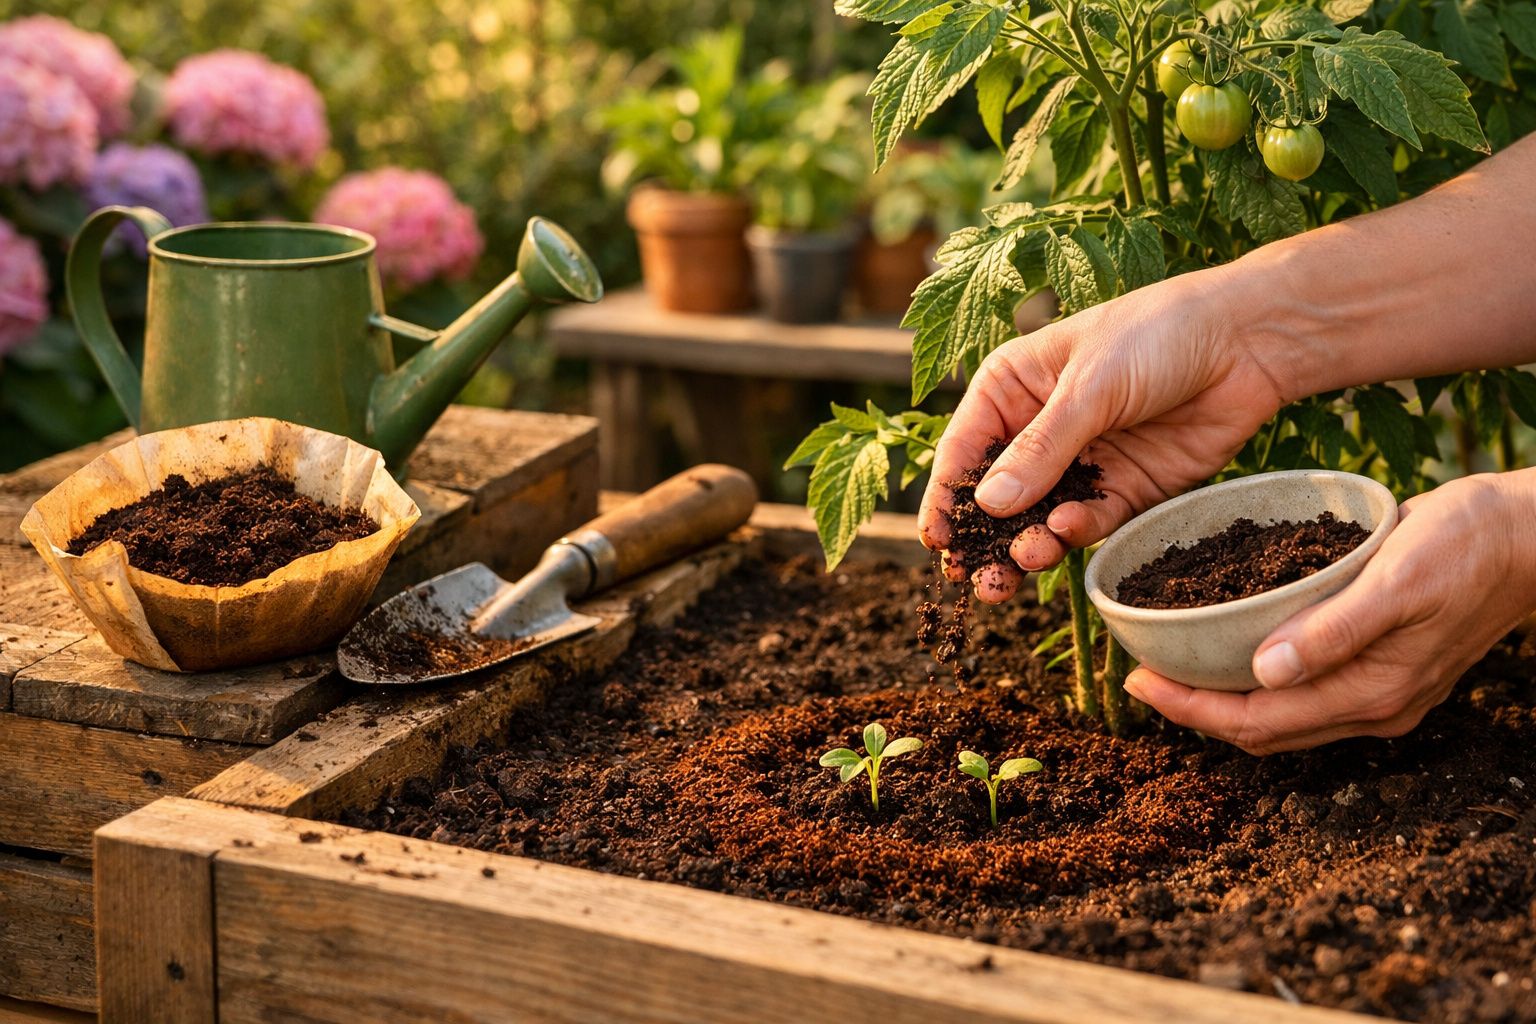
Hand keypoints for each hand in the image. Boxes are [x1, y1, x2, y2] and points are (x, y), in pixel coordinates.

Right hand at [919, 266, 1289, 601]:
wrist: (1249, 342)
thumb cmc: (1158, 334)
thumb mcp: (1090, 386)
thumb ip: (1041, 449)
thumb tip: (987, 505)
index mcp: (1012, 389)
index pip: (964, 450)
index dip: (947, 497)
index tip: (937, 541)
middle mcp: (1039, 429)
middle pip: (998, 495)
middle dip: (985, 538)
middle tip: (976, 580)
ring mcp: (1083, 462)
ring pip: (1040, 518)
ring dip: (1028, 544)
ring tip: (1023, 562)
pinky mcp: (1126, 488)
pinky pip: (1091, 521)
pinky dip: (1077, 532)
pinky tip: (1068, 532)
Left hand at [1124, 470, 1535, 753]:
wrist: (1531, 536)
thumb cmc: (1466, 546)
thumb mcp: (1398, 579)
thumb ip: (1334, 630)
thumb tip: (1264, 673)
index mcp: (1371, 691)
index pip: (1256, 722)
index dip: (1189, 709)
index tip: (1136, 679)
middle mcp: (1373, 706)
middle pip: (1261, 731)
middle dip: (1194, 711)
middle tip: (1137, 674)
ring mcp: (1381, 694)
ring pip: (1280, 719)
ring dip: (1222, 702)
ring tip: (1170, 667)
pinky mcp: (1382, 670)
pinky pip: (1303, 695)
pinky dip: (1257, 683)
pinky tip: (1229, 651)